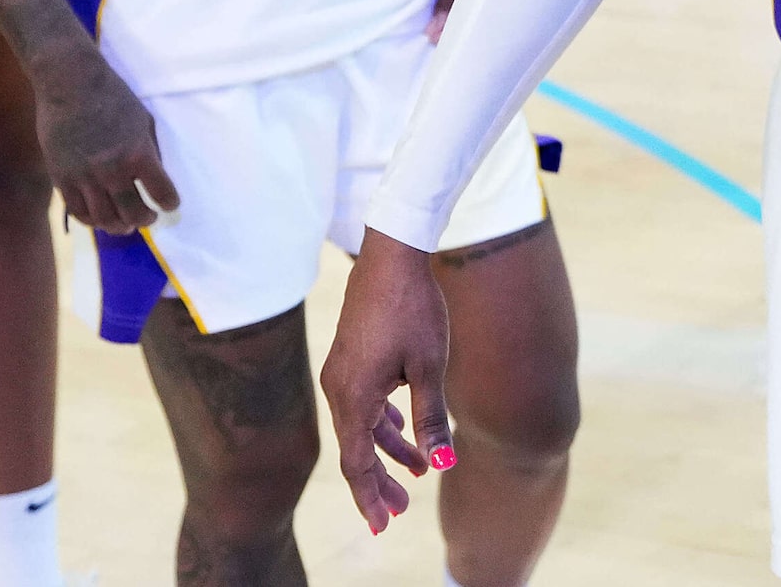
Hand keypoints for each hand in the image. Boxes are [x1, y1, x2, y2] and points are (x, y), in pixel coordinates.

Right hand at [34, 52, 176, 231]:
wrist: (70, 84)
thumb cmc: (113, 97)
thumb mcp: (144, 120)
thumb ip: (150, 150)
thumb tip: (155, 177)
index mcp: (138, 154)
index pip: (162, 192)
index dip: (170, 202)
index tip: (171, 205)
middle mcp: (112, 171)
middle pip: (133, 213)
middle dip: (145, 219)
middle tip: (149, 217)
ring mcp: (85, 177)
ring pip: (105, 219)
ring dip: (119, 226)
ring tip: (126, 224)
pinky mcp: (62, 178)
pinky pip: (78, 211)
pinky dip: (93, 220)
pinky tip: (101, 217)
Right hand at [322, 234, 452, 531]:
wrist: (394, 255)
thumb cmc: (414, 309)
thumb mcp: (430, 368)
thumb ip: (431, 418)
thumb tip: (442, 463)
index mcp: (353, 396)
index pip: (357, 462)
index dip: (369, 497)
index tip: (383, 525)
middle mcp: (339, 387)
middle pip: (357, 448)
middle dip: (379, 481)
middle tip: (401, 511)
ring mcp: (342, 371)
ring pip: (362, 425)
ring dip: (387, 450)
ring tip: (417, 473)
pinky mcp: (350, 356)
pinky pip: (363, 403)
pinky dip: (383, 422)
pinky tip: (402, 429)